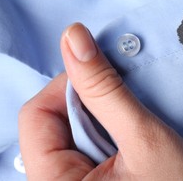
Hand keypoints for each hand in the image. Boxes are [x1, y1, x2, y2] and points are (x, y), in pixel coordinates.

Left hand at [19, 23, 182, 179]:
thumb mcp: (145, 138)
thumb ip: (104, 89)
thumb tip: (73, 37)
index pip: (37, 116)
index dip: (70, 85)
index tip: (105, 74)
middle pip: (52, 123)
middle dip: (91, 103)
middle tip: (127, 105)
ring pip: (73, 131)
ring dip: (104, 116)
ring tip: (136, 129)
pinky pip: (88, 145)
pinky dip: (110, 130)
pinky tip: (134, 137)